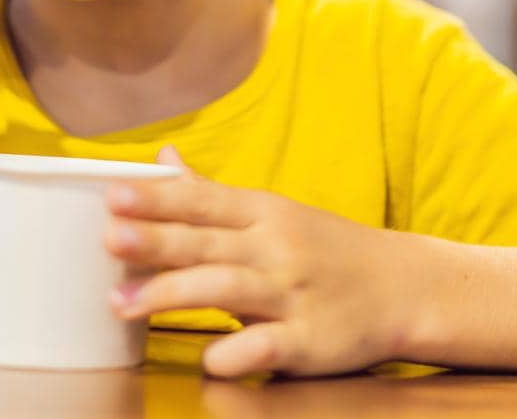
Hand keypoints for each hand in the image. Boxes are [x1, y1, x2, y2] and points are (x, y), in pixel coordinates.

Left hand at [103, 147, 412, 377]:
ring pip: (226, 289)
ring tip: (120, 303)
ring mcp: (293, 295)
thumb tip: (161, 159)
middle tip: (110, 237)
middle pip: (208, 242)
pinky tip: (207, 357)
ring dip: (172, 294)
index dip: (158, 199)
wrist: (406, 288)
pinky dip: (235, 351)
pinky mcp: (310, 341)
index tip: (113, 195)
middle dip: (157, 240)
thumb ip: (211, 194)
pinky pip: (266, 346)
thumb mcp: (273, 212)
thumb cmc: (326, 249)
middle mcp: (276, 249)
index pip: (204, 201)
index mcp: (264, 213)